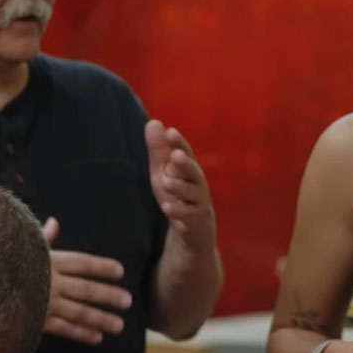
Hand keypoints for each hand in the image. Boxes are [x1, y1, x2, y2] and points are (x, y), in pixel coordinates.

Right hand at [42, 217, 132, 344]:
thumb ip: (41, 237)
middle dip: (108, 295)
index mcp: (48, 261)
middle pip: (87, 289)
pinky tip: (97, 338)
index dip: (102, 267)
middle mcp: (51, 282)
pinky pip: (63, 328)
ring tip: (119, 325)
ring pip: (79, 312)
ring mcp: (45, 303)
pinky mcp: (36, 321)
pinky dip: (81, 333)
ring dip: (101, 318)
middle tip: (128, 301)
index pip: (83, 263)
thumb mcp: (19, 245)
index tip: (120, 272)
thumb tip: (54, 222)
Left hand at [145, 120, 215, 253]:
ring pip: (192, 193)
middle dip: (186, 163)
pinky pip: (190, 215)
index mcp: (188, 169)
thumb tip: (153, 121)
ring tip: (166, 182)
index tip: (170, 132)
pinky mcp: (197, 221)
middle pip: (194, 171)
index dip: (179, 143)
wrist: (193, 230)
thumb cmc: (178, 195)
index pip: (185, 153)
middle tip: (176, 155)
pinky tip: (167, 207)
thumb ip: (159, 150)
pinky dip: (179, 211)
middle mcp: (197, 183)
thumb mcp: (164, 172)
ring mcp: (199, 202)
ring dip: (179, 187)